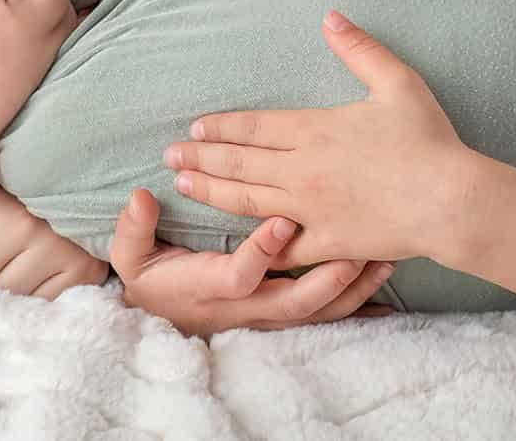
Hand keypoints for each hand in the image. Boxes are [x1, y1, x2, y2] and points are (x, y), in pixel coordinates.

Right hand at [110, 188, 394, 337]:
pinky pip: (327, 313)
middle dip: (328, 278)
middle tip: (355, 251)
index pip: (242, 274)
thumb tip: (140, 197)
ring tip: (383, 259)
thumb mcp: (132, 256)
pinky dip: (357, 298)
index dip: (261, 250)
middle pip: (295, 302)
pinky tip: (382, 274)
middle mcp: (247, 305)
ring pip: (318, 310)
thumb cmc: (152, 278)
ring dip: (352, 287)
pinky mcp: (284, 313)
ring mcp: (269, 312)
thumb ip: (135, 229)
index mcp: (212, 286)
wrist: (162, 318)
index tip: (281, 220)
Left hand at [162, 11, 469, 266]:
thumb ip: (359, 49)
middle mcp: (302, 170)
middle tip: (168, 157)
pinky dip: (254, 243)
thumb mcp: (397, 81)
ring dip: (210, 192)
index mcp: (314, 130)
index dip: (219, 127)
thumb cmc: (428, 139)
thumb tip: (330, 16)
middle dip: (199, 158)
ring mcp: (310, 210)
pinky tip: (232, 240)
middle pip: (238, 163)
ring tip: (183, 186)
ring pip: (246, 202)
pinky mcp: (326, 243)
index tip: (194, 127)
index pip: (252, 126)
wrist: (449, 200)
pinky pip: (280, 247)